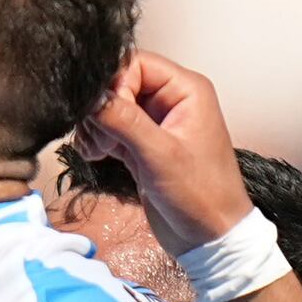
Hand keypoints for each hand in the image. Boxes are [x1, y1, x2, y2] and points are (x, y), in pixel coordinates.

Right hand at [83, 51, 250, 250]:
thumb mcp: (160, 154)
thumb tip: (91, 96)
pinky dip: (97, 139)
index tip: (103, 112)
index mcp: (187, 90)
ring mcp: (156, 123)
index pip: (136, 63)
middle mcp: (171, 101)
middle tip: (100, 137)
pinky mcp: (142, 145)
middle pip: (119, 83)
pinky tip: (95, 154)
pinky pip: (110, 128)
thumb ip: (124, 121)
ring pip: (110, 107)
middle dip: (101, 108)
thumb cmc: (202, 196)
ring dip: (95, 125)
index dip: (113, 84)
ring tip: (97, 149)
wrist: (210, 238)